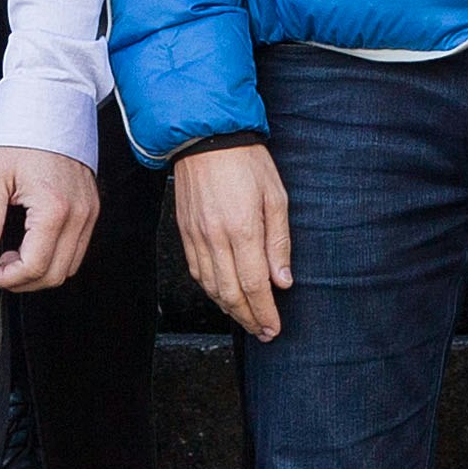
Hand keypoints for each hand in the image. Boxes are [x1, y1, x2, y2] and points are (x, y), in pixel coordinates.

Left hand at [0, 147, 99, 292]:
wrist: (49, 106)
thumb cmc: (18, 137)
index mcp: (53, 208)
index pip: (35, 266)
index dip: (8, 279)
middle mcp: (79, 214)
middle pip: (56, 274)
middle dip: (24, 282)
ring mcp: (90, 212)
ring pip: (70, 266)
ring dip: (40, 271)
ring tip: (12, 257)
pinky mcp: (92, 207)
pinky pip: (78, 248)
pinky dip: (55, 257)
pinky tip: (31, 244)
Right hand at [174, 143, 293, 341]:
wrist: (205, 137)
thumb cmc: (246, 161)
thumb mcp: (276, 196)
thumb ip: (279, 242)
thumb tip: (282, 281)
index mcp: (242, 229)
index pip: (254, 284)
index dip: (264, 311)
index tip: (274, 327)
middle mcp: (215, 238)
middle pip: (231, 294)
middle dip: (249, 318)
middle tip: (264, 332)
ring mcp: (196, 237)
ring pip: (211, 287)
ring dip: (230, 309)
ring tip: (247, 320)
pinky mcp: (185, 232)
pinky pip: (197, 272)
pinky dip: (211, 291)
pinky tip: (223, 296)